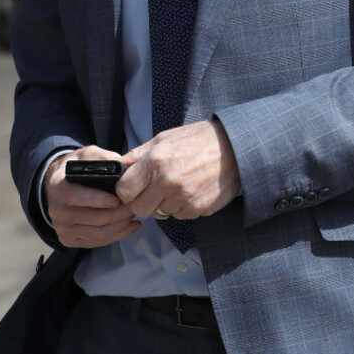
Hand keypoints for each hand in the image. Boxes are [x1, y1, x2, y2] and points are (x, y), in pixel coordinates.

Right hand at [43, 147, 140, 248]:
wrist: (57, 186)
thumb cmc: (74, 169)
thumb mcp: (84, 155)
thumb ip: (101, 158)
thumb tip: (120, 164)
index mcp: (57, 188)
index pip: (75, 197)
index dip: (97, 199)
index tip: (117, 199)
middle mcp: (57, 211)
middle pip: (93, 218)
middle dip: (118, 212)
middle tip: (135, 203)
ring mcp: (62, 228)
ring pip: (98, 233)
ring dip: (121, 224)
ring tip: (134, 212)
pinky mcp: (69, 239)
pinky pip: (98, 241)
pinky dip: (118, 234)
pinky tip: (130, 225)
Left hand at [117, 119, 240, 220]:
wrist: (234, 148)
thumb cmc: (198, 139)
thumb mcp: (164, 138)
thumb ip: (139, 155)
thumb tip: (119, 167)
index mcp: (155, 161)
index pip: (124, 191)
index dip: (126, 191)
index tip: (133, 188)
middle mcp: (167, 181)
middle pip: (139, 209)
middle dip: (143, 201)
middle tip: (154, 190)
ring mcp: (183, 197)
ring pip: (160, 213)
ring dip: (165, 203)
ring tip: (179, 184)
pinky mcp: (198, 208)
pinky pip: (180, 215)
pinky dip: (182, 206)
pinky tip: (192, 189)